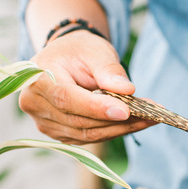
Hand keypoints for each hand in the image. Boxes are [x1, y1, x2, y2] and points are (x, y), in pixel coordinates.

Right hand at [19, 31, 153, 143]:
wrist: (64, 60)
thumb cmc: (78, 51)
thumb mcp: (95, 50)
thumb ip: (108, 69)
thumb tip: (127, 90)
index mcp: (38, 79)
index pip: (67, 99)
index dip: (97, 108)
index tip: (126, 111)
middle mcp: (35, 105)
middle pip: (80, 121)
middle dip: (119, 121)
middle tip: (152, 114)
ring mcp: (46, 123)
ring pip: (88, 134)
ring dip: (121, 129)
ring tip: (150, 118)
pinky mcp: (60, 134)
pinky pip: (90, 138)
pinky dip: (115, 132)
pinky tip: (137, 123)